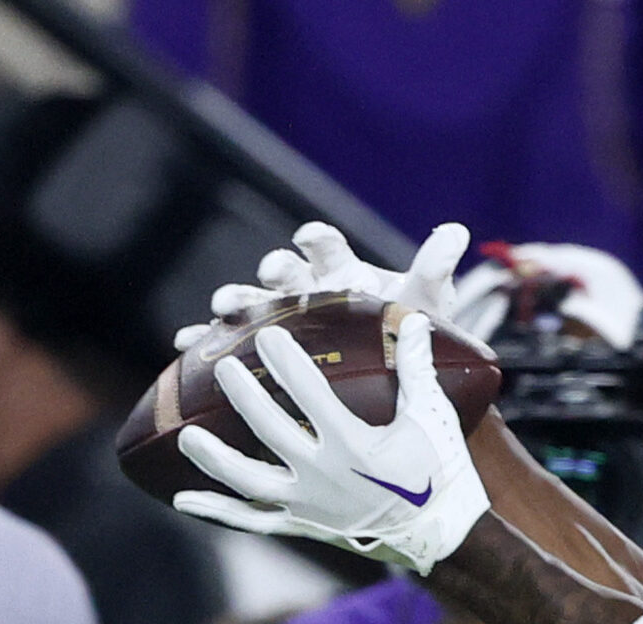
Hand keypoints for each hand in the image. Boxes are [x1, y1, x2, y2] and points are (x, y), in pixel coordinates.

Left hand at [170, 313, 488, 574]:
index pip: (309, 393)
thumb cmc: (442, 473)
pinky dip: (218, 512)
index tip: (266, 334)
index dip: (285, 361)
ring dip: (214, 459)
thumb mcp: (433, 418)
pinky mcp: (305, 526)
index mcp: (354, 445)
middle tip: (225, 367)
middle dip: (243, 395)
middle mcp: (324, 476)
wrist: (446, 538)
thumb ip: (418, 369)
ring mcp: (310, 505)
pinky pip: (254, 521)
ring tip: (188, 436)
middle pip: (267, 429)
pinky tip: (183, 500)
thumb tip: (417, 320)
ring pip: (247, 481)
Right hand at [174, 220, 469, 348]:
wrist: (401, 375)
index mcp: (342, 270)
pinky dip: (204, 339)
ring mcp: (285, 318)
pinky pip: (228, 341)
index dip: (315, 239)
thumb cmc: (411, 330)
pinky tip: (184, 344)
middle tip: (270, 277)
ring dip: (234, 299)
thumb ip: (435, 269)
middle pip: (283, 272)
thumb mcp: (427, 304)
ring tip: (221, 308)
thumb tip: (458, 230)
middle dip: (273, 272)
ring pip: (250, 301)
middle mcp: (308, 288)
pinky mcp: (266, 348)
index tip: (308, 239)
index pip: (325, 246)